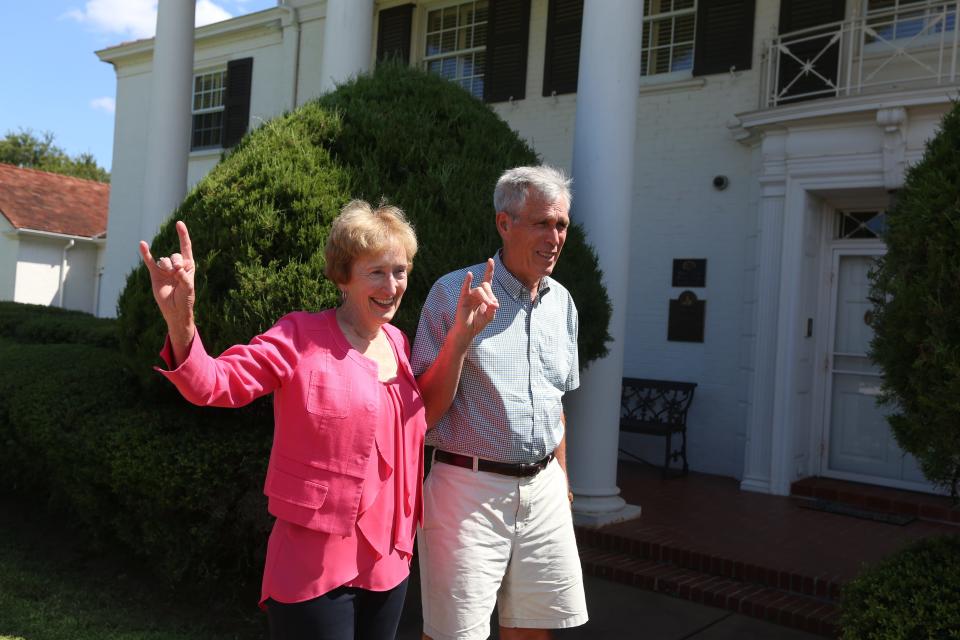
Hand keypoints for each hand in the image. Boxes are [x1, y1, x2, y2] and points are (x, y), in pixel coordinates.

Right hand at [138, 220, 195, 343]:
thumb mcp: (188, 288)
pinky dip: (145, 253)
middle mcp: (177, 265)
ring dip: (167, 266)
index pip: (185, 247)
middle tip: (177, 272)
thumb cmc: (185, 299)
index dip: (183, 235)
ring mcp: (165, 269)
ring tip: (170, 275)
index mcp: (188, 266)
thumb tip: (175, 268)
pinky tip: (142, 244)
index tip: (179, 223)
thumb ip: (183, 276)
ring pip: (164, 259)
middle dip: (176, 261)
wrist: (174, 310)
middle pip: (175, 255)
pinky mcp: (155, 274)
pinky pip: (149, 261)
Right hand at [452, 258, 498, 348]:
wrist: (468, 331)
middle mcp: (476, 292)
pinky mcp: (463, 299)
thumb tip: (494, 304)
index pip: (487, 279)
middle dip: (491, 295)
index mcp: (484, 295)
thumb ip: (493, 309)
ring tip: (488, 307)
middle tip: (493, 307)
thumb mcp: (490, 316)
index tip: (490, 260)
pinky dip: (467, 281)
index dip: (489, 269)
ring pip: (480, 290)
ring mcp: (469, 295)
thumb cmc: (478, 323)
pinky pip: (466, 288)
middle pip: (486, 285)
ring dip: (486, 298)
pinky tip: (469, 275)